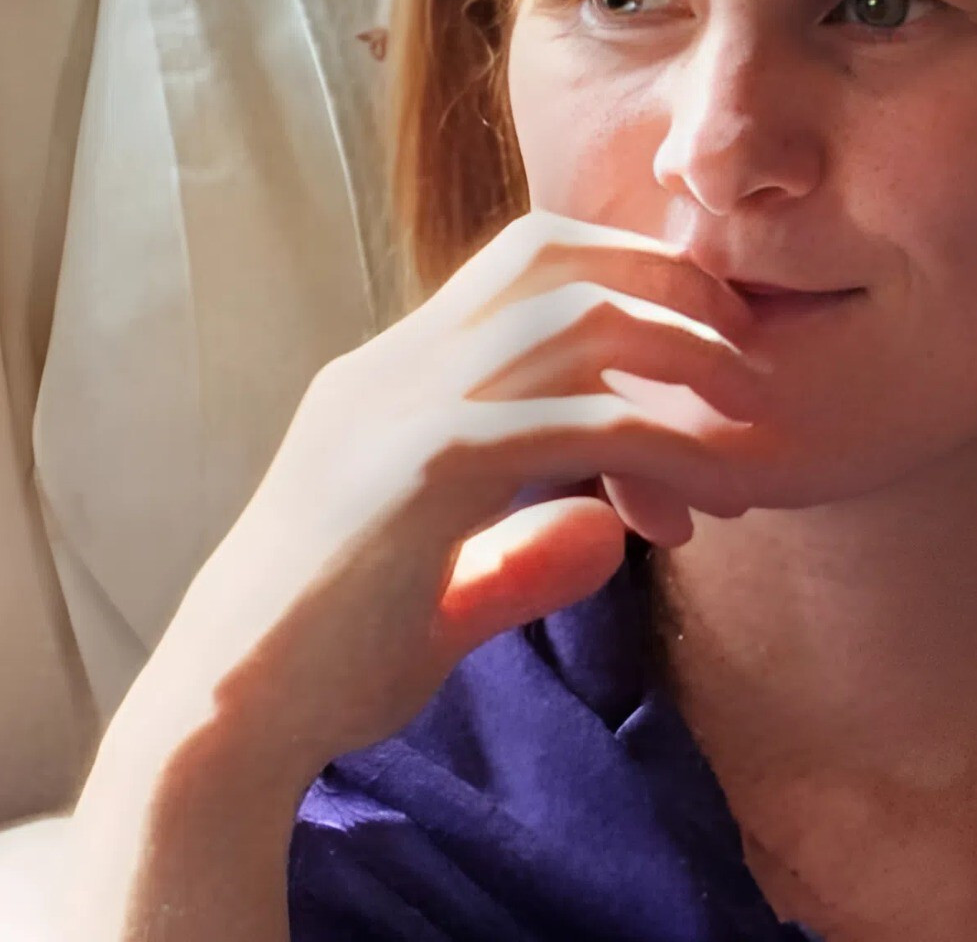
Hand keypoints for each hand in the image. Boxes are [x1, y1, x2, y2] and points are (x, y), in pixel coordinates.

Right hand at [149, 209, 768, 779]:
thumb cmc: (326, 657)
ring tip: (755, 405)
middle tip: (745, 342)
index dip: (620, 270)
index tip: (699, 328)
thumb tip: (609, 534)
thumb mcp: (439, 586)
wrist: (222, 721)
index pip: (517, 260)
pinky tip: (708, 495)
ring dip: (682, 350)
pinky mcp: (420, 469)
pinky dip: (660, 446)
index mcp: (391, 375)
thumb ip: (520, 551)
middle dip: (664, 279)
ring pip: (574, 321)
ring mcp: (401, 408)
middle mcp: (393, 367)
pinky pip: (573, 425)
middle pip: (550, 255)